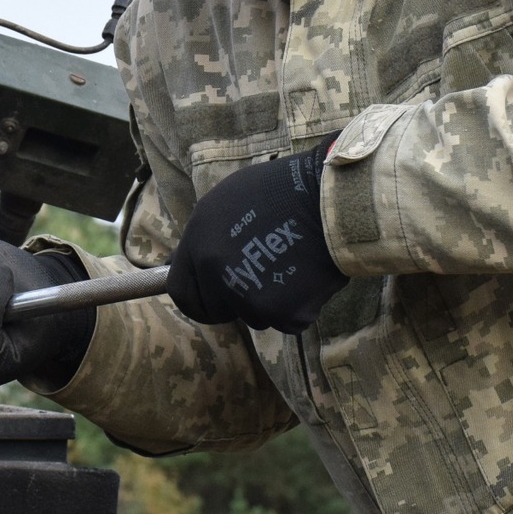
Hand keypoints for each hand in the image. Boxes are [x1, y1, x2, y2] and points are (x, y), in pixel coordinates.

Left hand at [167, 143, 347, 332]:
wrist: (330, 199)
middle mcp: (215, 270)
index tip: (215, 301)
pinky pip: (286, 322)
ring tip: (291, 267)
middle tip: (263, 279)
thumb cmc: (283, 191)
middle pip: (217, 309)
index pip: (182, 293)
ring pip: (254, 317)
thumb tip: (200, 261)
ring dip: (270, 303)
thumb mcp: (228, 200)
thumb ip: (209, 237)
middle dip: (236, 302)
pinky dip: (299, 309)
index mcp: (198, 242)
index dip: (200, 300)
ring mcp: (245, 294)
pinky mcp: (279, 312)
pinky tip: (309, 278)